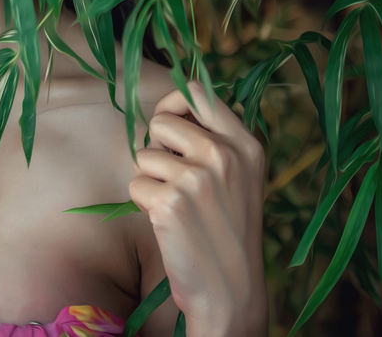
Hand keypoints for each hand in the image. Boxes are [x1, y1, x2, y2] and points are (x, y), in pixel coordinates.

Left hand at [127, 81, 266, 336]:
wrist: (231, 290)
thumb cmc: (228, 230)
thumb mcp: (241, 177)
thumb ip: (216, 139)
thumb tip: (173, 104)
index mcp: (246, 145)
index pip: (198, 92)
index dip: (174, 103)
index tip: (171, 125)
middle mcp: (224, 155)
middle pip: (162, 121)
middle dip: (157, 147)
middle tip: (175, 179)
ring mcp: (197, 178)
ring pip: (144, 155)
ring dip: (151, 179)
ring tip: (177, 205)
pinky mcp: (169, 202)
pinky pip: (135, 184)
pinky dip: (143, 203)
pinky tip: (168, 223)